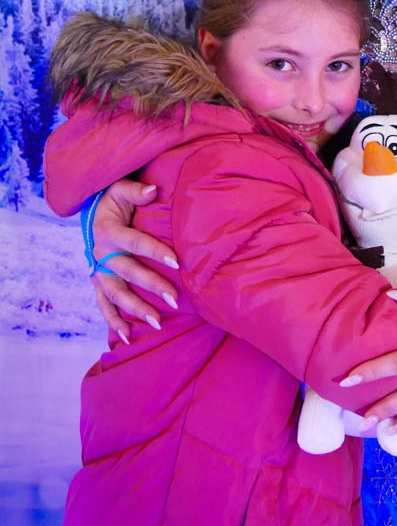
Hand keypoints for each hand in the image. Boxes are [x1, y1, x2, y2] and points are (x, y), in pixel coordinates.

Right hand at [91, 179, 177, 342]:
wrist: (91, 211)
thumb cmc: (113, 199)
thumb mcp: (120, 188)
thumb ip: (136, 191)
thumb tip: (154, 190)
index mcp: (108, 231)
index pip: (135, 243)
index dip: (155, 252)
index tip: (177, 262)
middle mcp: (101, 254)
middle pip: (128, 273)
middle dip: (151, 287)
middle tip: (174, 300)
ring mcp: (98, 271)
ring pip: (116, 294)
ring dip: (135, 309)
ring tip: (157, 323)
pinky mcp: (98, 282)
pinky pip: (104, 305)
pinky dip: (114, 321)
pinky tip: (128, 337)